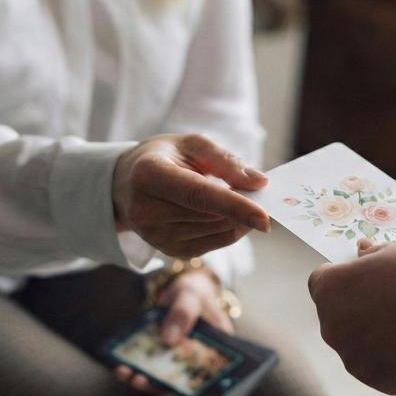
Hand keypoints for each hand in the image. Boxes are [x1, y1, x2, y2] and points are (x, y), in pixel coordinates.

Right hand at [112, 133, 270, 257]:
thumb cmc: (165, 158)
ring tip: (228, 196)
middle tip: (252, 189)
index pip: (198, 195)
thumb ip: (226, 161)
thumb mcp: (193, 144)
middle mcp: (146, 210)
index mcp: (149, 174)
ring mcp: (154, 235)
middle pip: (211, 216)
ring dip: (236, 217)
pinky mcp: (168, 251)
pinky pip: (214, 243)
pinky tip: (220, 213)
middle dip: (242, 206)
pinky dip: (227, 228)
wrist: (129, 182)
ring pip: (216, 232)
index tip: (265, 217)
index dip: (234, 207)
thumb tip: (259, 182)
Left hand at [114, 269, 232, 395]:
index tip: (172, 391)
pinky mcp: (161, 358)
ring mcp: (178, 362)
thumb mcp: (190, 296)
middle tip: (139, 380)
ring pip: (163, 380)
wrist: (181, 291)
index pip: (208, 377)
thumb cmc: (194, 294)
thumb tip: (169, 340)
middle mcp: (198, 363)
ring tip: (124, 373)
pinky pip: (150, 370)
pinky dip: (135, 371)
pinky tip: (120, 367)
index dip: (192, 389)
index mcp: (216, 352)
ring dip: (143, 381)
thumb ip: (183, 313)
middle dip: (158, 387)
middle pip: (182, 384)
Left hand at [309, 238, 395, 395]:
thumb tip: (361, 252)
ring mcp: (351, 357)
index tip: (372, 275)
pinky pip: (380, 364)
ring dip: (375, 333)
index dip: (347, 276)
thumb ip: (373, 255)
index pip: (324, 280)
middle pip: (338, 313)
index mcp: (329, 289)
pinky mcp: (376, 380)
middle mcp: (330, 326)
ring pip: (358, 342)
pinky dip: (393, 357)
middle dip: (359, 306)